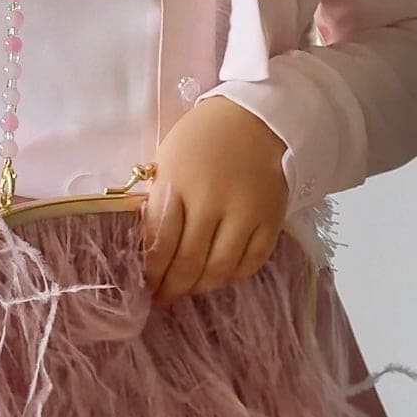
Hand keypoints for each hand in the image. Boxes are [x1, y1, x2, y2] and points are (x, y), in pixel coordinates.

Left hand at [142, 98, 289, 308]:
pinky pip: (251, 262)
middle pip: (188, 263)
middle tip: (164, 298)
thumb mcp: (169, 160)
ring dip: (199, 287)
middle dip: (172, 288)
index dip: (152, 273)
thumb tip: (149, 248)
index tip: (145, 286)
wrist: (257, 118)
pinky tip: (218, 277)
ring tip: (188, 290)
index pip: (160, 244)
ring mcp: (245, 213)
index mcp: (178, 184)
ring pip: (219, 269)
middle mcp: (211, 203)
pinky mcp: (271, 220)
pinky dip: (232, 277)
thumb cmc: (203, 138)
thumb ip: (160, 202)